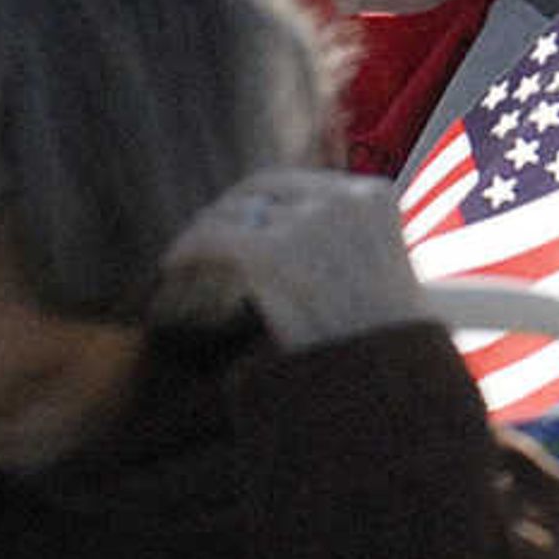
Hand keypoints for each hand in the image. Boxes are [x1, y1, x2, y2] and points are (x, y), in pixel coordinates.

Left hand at [154, 169, 429, 349]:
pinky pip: (214, 239)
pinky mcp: (275, 254)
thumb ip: (340, 232)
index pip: (299, 181)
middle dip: (228, 212)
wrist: (386, 377)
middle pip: (263, 188)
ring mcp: (310, 224)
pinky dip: (186, 250)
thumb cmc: (379, 334)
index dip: (260, 201)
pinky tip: (172, 265)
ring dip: (204, 232)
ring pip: (233, 212)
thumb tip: (281, 218)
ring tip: (184, 256)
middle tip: (201, 238)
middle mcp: (343, 198)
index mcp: (373, 194)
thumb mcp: (375, 264)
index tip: (236, 221)